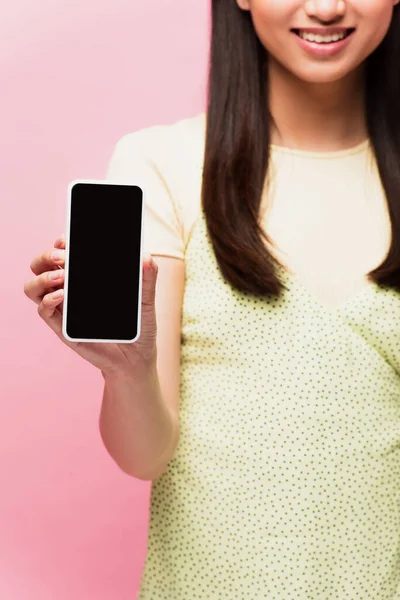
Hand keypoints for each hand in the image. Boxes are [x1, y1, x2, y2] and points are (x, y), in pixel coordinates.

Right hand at [24, 234, 158, 376]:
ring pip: (34, 287)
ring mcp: (63, 309)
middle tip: (63, 256)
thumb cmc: (138, 327)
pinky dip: (49, 300)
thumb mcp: (145, 301)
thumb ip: (147, 280)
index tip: (68, 238)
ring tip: (62, 276)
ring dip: (42, 277)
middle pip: (41, 265)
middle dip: (46, 256)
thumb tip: (146, 258)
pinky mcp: (62, 328)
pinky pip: (44, 311)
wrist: (136, 358)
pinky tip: (63, 295)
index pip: (62, 253)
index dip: (61, 242)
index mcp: (85, 278)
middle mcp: (69, 290)